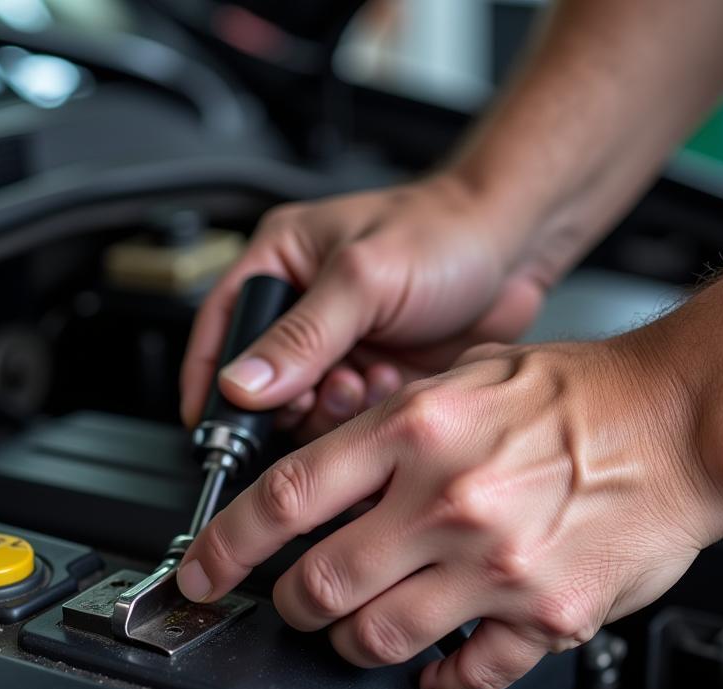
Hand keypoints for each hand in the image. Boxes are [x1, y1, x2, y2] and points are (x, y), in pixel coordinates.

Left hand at [177, 331, 722, 688]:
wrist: (679, 426)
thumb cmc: (578, 396)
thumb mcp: (462, 378)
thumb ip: (384, 428)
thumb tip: (321, 475)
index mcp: (415, 431)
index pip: (283, 499)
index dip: (223, 548)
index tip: (200, 575)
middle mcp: (446, 501)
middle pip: (314, 586)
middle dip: (286, 605)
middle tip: (291, 601)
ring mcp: (493, 568)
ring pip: (373, 639)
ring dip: (348, 643)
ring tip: (356, 628)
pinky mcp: (540, 617)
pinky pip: (463, 674)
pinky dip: (435, 677)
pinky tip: (433, 663)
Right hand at [179, 174, 547, 441]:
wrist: (515, 251)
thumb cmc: (444, 232)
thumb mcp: (362, 278)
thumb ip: (301, 336)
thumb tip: (243, 385)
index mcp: (281, 264)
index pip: (221, 327)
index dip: (208, 377)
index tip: (207, 422)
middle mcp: (303, 310)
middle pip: (261, 382)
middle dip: (290, 399)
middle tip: (323, 390)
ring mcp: (338, 349)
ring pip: (305, 410)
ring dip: (334, 408)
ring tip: (367, 378)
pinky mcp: (371, 379)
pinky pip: (347, 421)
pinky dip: (366, 414)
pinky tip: (392, 383)